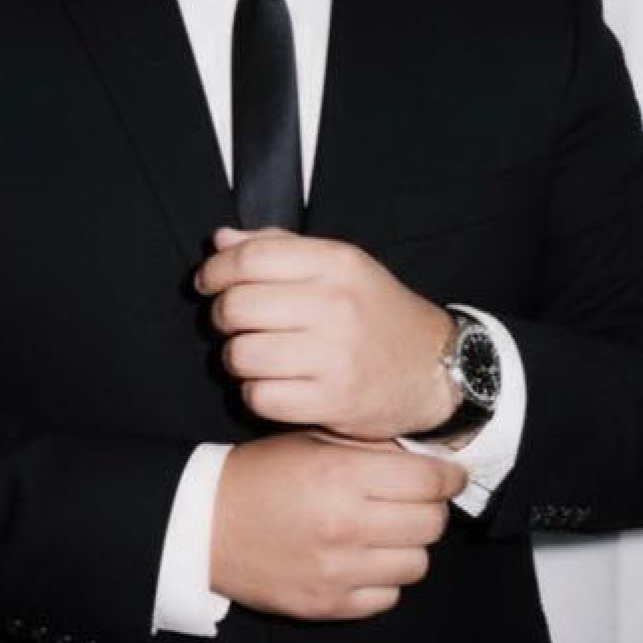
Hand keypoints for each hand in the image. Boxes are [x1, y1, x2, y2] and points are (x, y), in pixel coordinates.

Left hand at [196, 227, 457, 438]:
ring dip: (237, 359)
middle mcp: (337, 305)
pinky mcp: (334, 401)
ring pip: (241, 355)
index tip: (207, 282)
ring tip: (255, 355)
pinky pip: (260, 397)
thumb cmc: (376, 313)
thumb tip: (220, 241)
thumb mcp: (341, 266)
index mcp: (337, 263)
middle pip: (237, 307)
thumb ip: (279, 248)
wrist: (436, 368)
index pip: (250, 258)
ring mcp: (337, 355)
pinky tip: (273, 384)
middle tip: (232, 323)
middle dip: (221, 317)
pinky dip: (256, 393)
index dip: (215, 271)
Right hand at [210, 431, 464, 619]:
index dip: (448, 477)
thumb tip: (426, 456)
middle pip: (430, 523)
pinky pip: (388, 597)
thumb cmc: (262, 475)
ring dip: (407, 546)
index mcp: (341, 475)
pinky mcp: (328, 604)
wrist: (204, 524)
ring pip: (417, 564)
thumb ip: (370, 448)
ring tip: (385, 533)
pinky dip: (383, 579)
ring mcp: (338, 570)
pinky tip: (362, 561)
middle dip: (429, 509)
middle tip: (413, 502)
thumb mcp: (313, 442)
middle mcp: (345, 524)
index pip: (429, 481)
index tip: (449, 476)